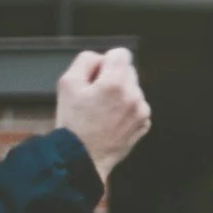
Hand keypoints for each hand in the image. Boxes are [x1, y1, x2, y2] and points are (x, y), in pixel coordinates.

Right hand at [55, 48, 152, 180]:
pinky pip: (137, 106)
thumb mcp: (67, 83)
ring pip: (133, 89)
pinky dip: (126, 110)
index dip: (105, 62)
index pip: (121, 54)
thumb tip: (101, 58)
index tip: (97, 76)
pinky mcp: (144, 123)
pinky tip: (111, 121)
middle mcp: (133, 96)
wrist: (82, 158)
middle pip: (128, 71)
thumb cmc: (73, 124)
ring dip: (121, 95)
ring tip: (102, 111)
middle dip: (113, 78)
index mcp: (115, 83)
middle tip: (95, 97)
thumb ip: (86, 61)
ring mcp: (141, 111)